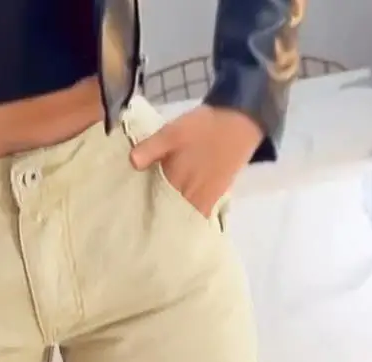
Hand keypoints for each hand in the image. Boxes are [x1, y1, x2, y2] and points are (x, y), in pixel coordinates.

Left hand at [130, 105, 263, 218]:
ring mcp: (205, 200)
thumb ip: (151, 148)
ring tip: (158, 227)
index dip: (143, 216)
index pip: (155, 208)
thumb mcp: (172, 132)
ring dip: (173, 223)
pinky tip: (180, 218)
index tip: (131, 221)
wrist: (239, 123)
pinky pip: (199, 216)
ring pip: (185, 219)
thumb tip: (131, 163)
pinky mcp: (216, 198)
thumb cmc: (203, 127)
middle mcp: (190, 197)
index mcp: (176, 183)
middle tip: (140, 228)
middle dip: (157, 224)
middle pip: (170, 218)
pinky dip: (189, 219)